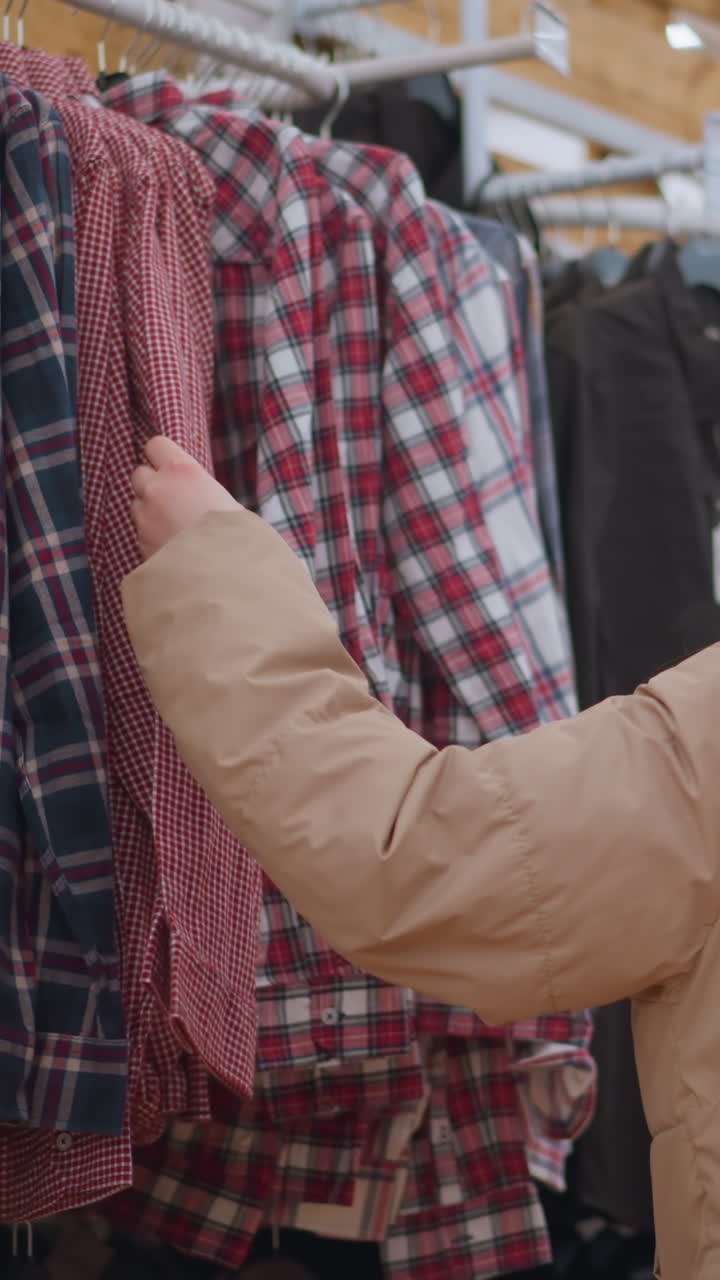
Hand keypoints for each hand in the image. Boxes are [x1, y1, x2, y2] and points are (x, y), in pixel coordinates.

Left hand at [131, 436, 240, 559]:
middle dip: (152, 484)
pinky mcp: (139, 544)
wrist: (224, 579)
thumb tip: (199, 494)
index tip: (170, 467)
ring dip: (149, 512)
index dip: (162, 455)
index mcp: (182, 471)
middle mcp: (157, 489)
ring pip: (137, 505)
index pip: (155, 444)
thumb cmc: (237, 539)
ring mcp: (144, 518)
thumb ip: (203, 492)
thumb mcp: (230, 504)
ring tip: (176, 528)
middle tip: (174, 500)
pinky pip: (140, 533)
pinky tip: (174, 548)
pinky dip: (151, 538)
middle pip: (139, 473)